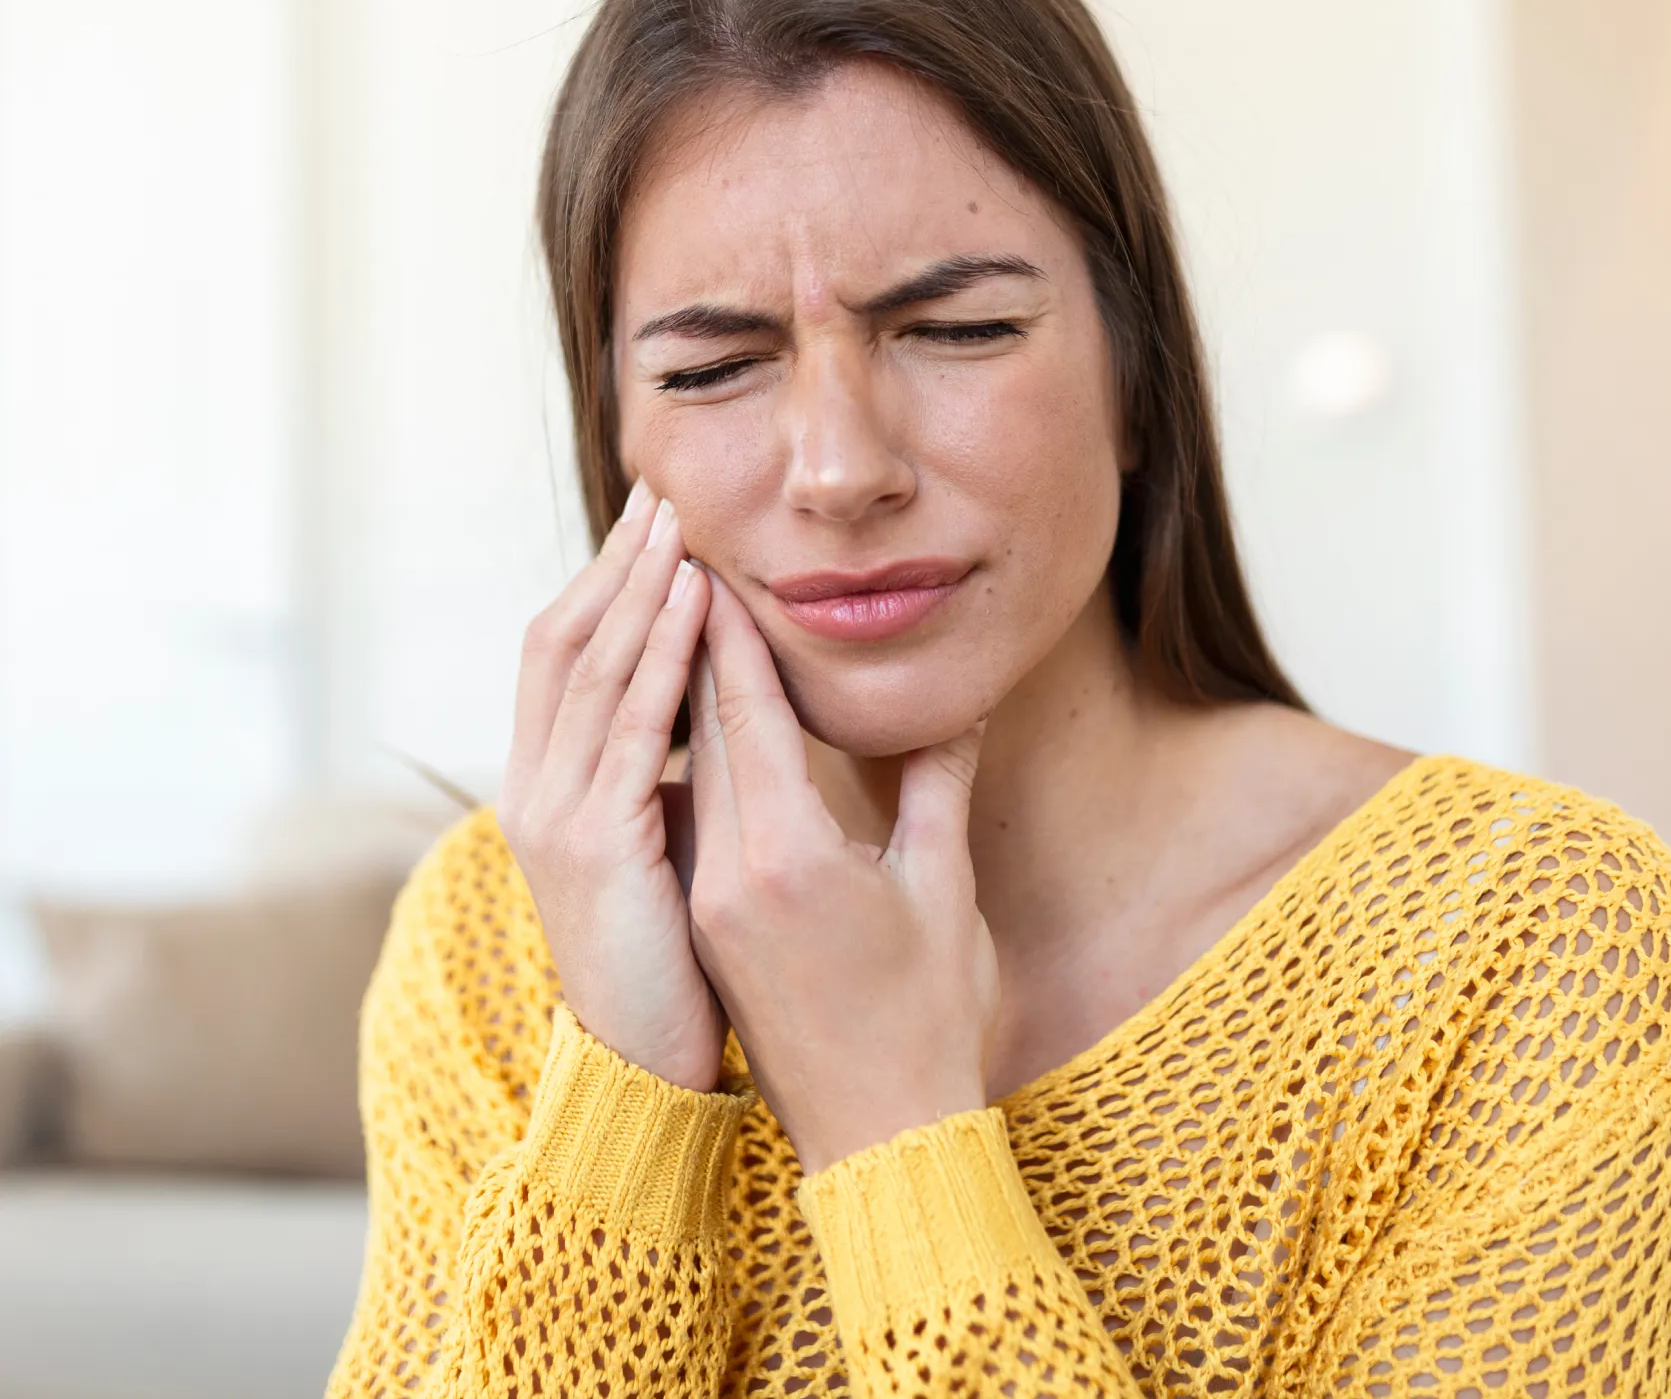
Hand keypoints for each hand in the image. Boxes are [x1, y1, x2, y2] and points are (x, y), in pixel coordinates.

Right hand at [495, 479, 724, 1093]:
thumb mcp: (657, 846)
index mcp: (547, 784)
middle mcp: (533, 786)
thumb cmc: (671, 959)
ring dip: (638, 590)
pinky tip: (696, 603)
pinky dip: (663, 656)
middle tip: (662, 493)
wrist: (647, 1068)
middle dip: (614, 564)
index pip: (563, 654)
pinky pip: (633, 727)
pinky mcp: (595, 845)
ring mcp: (555, 814)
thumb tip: (703, 713)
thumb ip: (664, 775)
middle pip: (565, 641)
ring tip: (679, 525)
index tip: (651, 525)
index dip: (603, 583)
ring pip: (593, 670)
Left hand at [683, 567, 999, 1174]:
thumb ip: (937, 788)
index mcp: (788, 855)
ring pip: (690, 774)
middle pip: (703, 735)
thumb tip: (956, 707)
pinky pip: (693, 817)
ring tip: (681, 623)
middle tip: (683, 568)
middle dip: (695, 647)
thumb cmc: (928, 1017)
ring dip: (684, 697)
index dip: (730, 637)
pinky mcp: (710, 924)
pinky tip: (697, 725)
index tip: (713, 568)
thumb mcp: (942, 891)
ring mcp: (711, 902)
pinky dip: (694, 759)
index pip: (747, 718)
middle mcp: (730, 873)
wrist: (877, 1136)